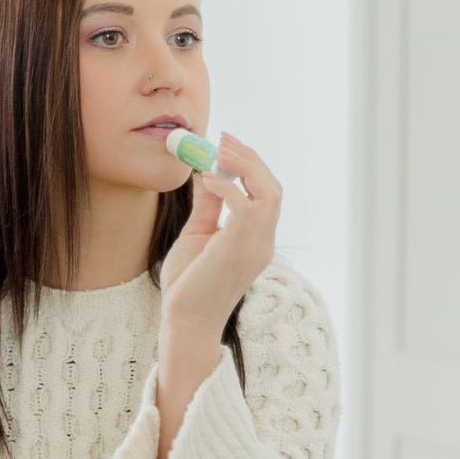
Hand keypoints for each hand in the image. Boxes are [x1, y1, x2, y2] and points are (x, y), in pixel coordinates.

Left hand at [158, 132, 281, 332]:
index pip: (267, 194)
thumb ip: (208, 205)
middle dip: (250, 159)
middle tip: (224, 138)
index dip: (250, 165)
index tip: (226, 144)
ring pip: (268, 194)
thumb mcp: (199, 234)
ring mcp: (255, 247)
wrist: (186, 319)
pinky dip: (228, 187)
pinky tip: (208, 179)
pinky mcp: (238, 249)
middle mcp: (263, 242)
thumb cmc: (189, 284)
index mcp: (257, 240)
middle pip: (273, 189)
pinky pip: (245, 208)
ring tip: (219, 151)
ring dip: (244, 167)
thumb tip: (206, 172)